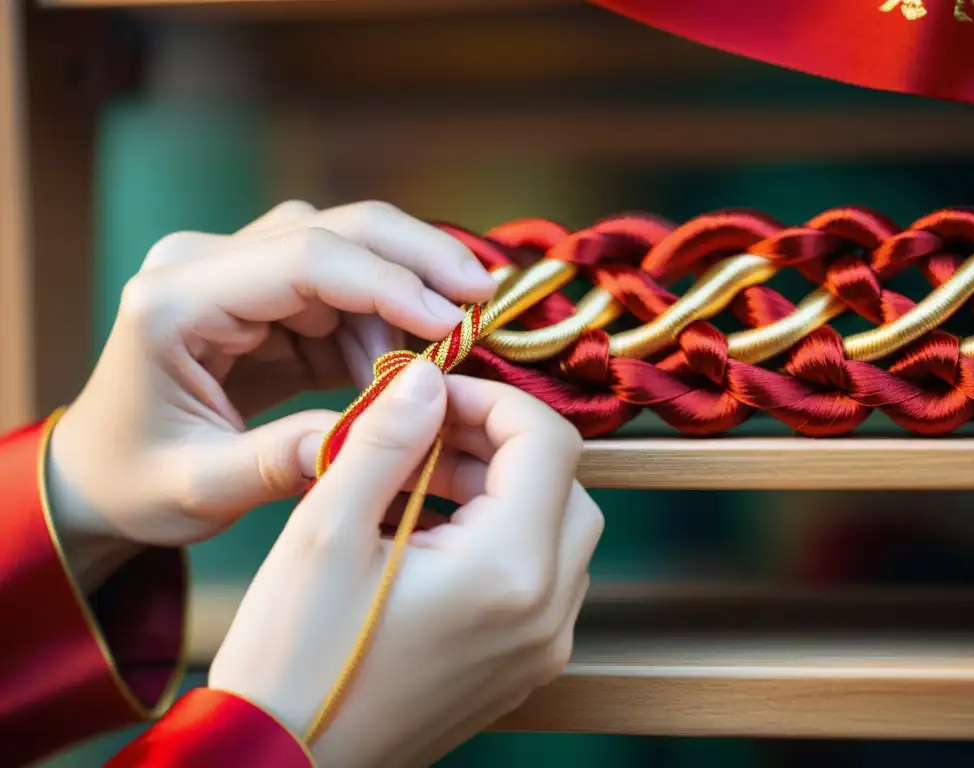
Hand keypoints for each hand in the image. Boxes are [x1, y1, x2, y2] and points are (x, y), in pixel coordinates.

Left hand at [45, 200, 496, 589]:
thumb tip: (374, 434)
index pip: (303, 260)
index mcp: (175, 301)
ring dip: (401, 299)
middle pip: (332, 229)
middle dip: (416, 258)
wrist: (102, 476)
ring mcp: (234, 273)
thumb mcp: (199, 488)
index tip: (456, 320)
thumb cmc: (135, 482)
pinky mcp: (263, 298)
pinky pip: (340, 293)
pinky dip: (380, 325)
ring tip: (432, 361)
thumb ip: (281, 460)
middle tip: (483, 295)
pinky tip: (393, 369)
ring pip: (346, 252)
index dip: (389, 283)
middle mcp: (204, 265)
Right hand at [208, 361, 602, 766]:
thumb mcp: (326, 531)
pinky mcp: (522, 666)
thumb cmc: (294, 659)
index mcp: (508, 571)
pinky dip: (499, 537)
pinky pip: (538, 578)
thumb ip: (386, 440)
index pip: (547, 441)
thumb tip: (426, 377)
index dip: (492, 399)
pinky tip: (428, 534)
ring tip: (415, 481)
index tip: (431, 396)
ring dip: (498, 489)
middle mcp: (546, 611)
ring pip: (556, 529)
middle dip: (496, 444)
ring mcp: (542, 646)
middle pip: (562, 484)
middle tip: (422, 437)